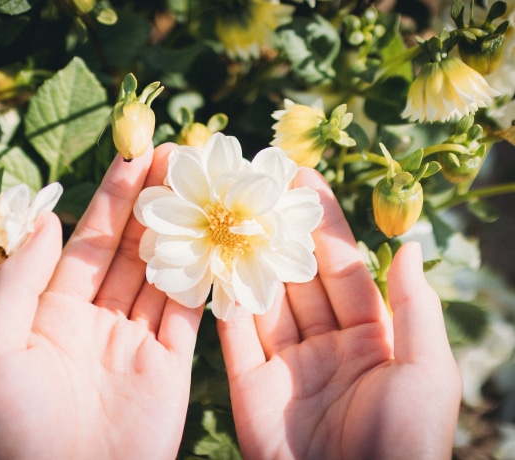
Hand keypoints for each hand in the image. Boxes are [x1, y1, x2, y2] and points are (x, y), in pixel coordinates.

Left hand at [0, 144, 202, 458]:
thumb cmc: (14, 431)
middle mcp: (97, 318)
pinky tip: (216, 239)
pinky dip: (202, 277)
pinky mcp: (171, 364)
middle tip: (179, 156)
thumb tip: (51, 221)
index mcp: (52, 311)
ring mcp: (137, 340)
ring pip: (164, 272)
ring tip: (202, 185)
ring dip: (182, 230)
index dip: (112, 196)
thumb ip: (19, 282)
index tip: (135, 153)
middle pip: (131, 248)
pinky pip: (189, 313)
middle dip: (153, 202)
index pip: (89, 240)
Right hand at [217, 168, 461, 459]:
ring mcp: (285, 364)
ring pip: (263, 300)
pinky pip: (234, 337)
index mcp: (371, 336)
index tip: (303, 181)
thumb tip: (408, 246)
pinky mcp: (251, 385)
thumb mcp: (428, 368)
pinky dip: (222, 303)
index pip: (342, 267)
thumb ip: (414, 305)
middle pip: (298, 277)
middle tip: (259, 186)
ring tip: (229, 213)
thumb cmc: (406, 438)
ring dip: (248, 258)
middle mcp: (326, 344)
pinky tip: (210, 263)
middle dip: (280, 232)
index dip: (323, 224)